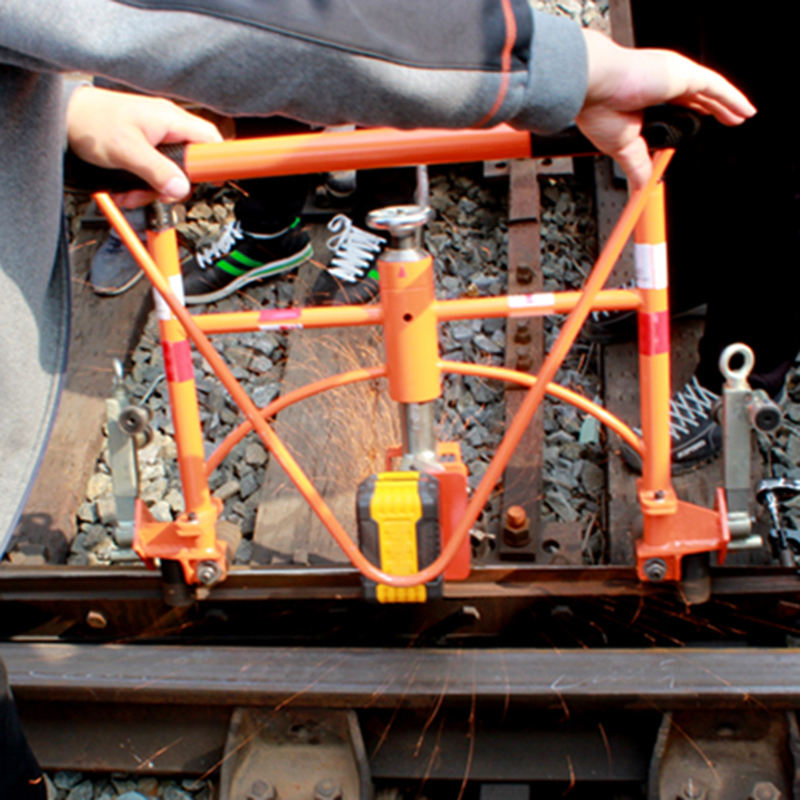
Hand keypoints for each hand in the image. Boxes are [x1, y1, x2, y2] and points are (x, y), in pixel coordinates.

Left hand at [66, 86, 222, 205]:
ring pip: (169, 176)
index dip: (217, 162)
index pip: (210, 140)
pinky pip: (152, 175)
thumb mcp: (126, 150)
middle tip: (154, 193)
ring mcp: (155, 140)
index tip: (215, 182)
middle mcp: (167, 128)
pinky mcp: (144, 151)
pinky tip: (124, 190)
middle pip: (189, 166)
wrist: (62, 118)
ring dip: (150, 191)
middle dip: (170, 186)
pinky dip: (139, 188)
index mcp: (170, 120)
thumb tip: (182, 188)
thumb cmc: (90, 122)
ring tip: (129, 193)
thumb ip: (157, 170)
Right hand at [576, 30, 756, 189]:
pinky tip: (744, 111)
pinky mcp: (685, 75)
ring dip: (727, 105)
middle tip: (727, 120)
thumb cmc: (598, 108)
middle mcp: (662, 82)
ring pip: (710, 91)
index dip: (688, 115)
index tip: (692, 129)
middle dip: (712, 108)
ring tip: (741, 117)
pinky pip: (717, 87)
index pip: (674, 105)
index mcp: (645, 95)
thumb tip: (641, 189)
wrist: (594, 87)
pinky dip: (732, 99)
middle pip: (696, 97)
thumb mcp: (622, 147)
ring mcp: (675, 77)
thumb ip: (637, 166)